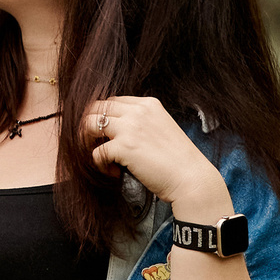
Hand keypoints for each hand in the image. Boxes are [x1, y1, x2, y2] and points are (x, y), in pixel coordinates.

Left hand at [85, 96, 227, 214]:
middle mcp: (137, 111)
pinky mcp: (123, 147)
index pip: (112, 101)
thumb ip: (142, 123)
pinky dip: (100, 165)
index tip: (105, 134)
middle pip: (96, 108)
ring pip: (89, 124)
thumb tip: (117, 131)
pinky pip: (97, 153)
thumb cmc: (179, 161)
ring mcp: (129, 127)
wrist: (191, 179)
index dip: (104, 117)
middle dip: (89, 126)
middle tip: (95, 144)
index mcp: (148, 104)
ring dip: (88, 142)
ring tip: (101, 157)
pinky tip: (114, 172)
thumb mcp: (162, 128)